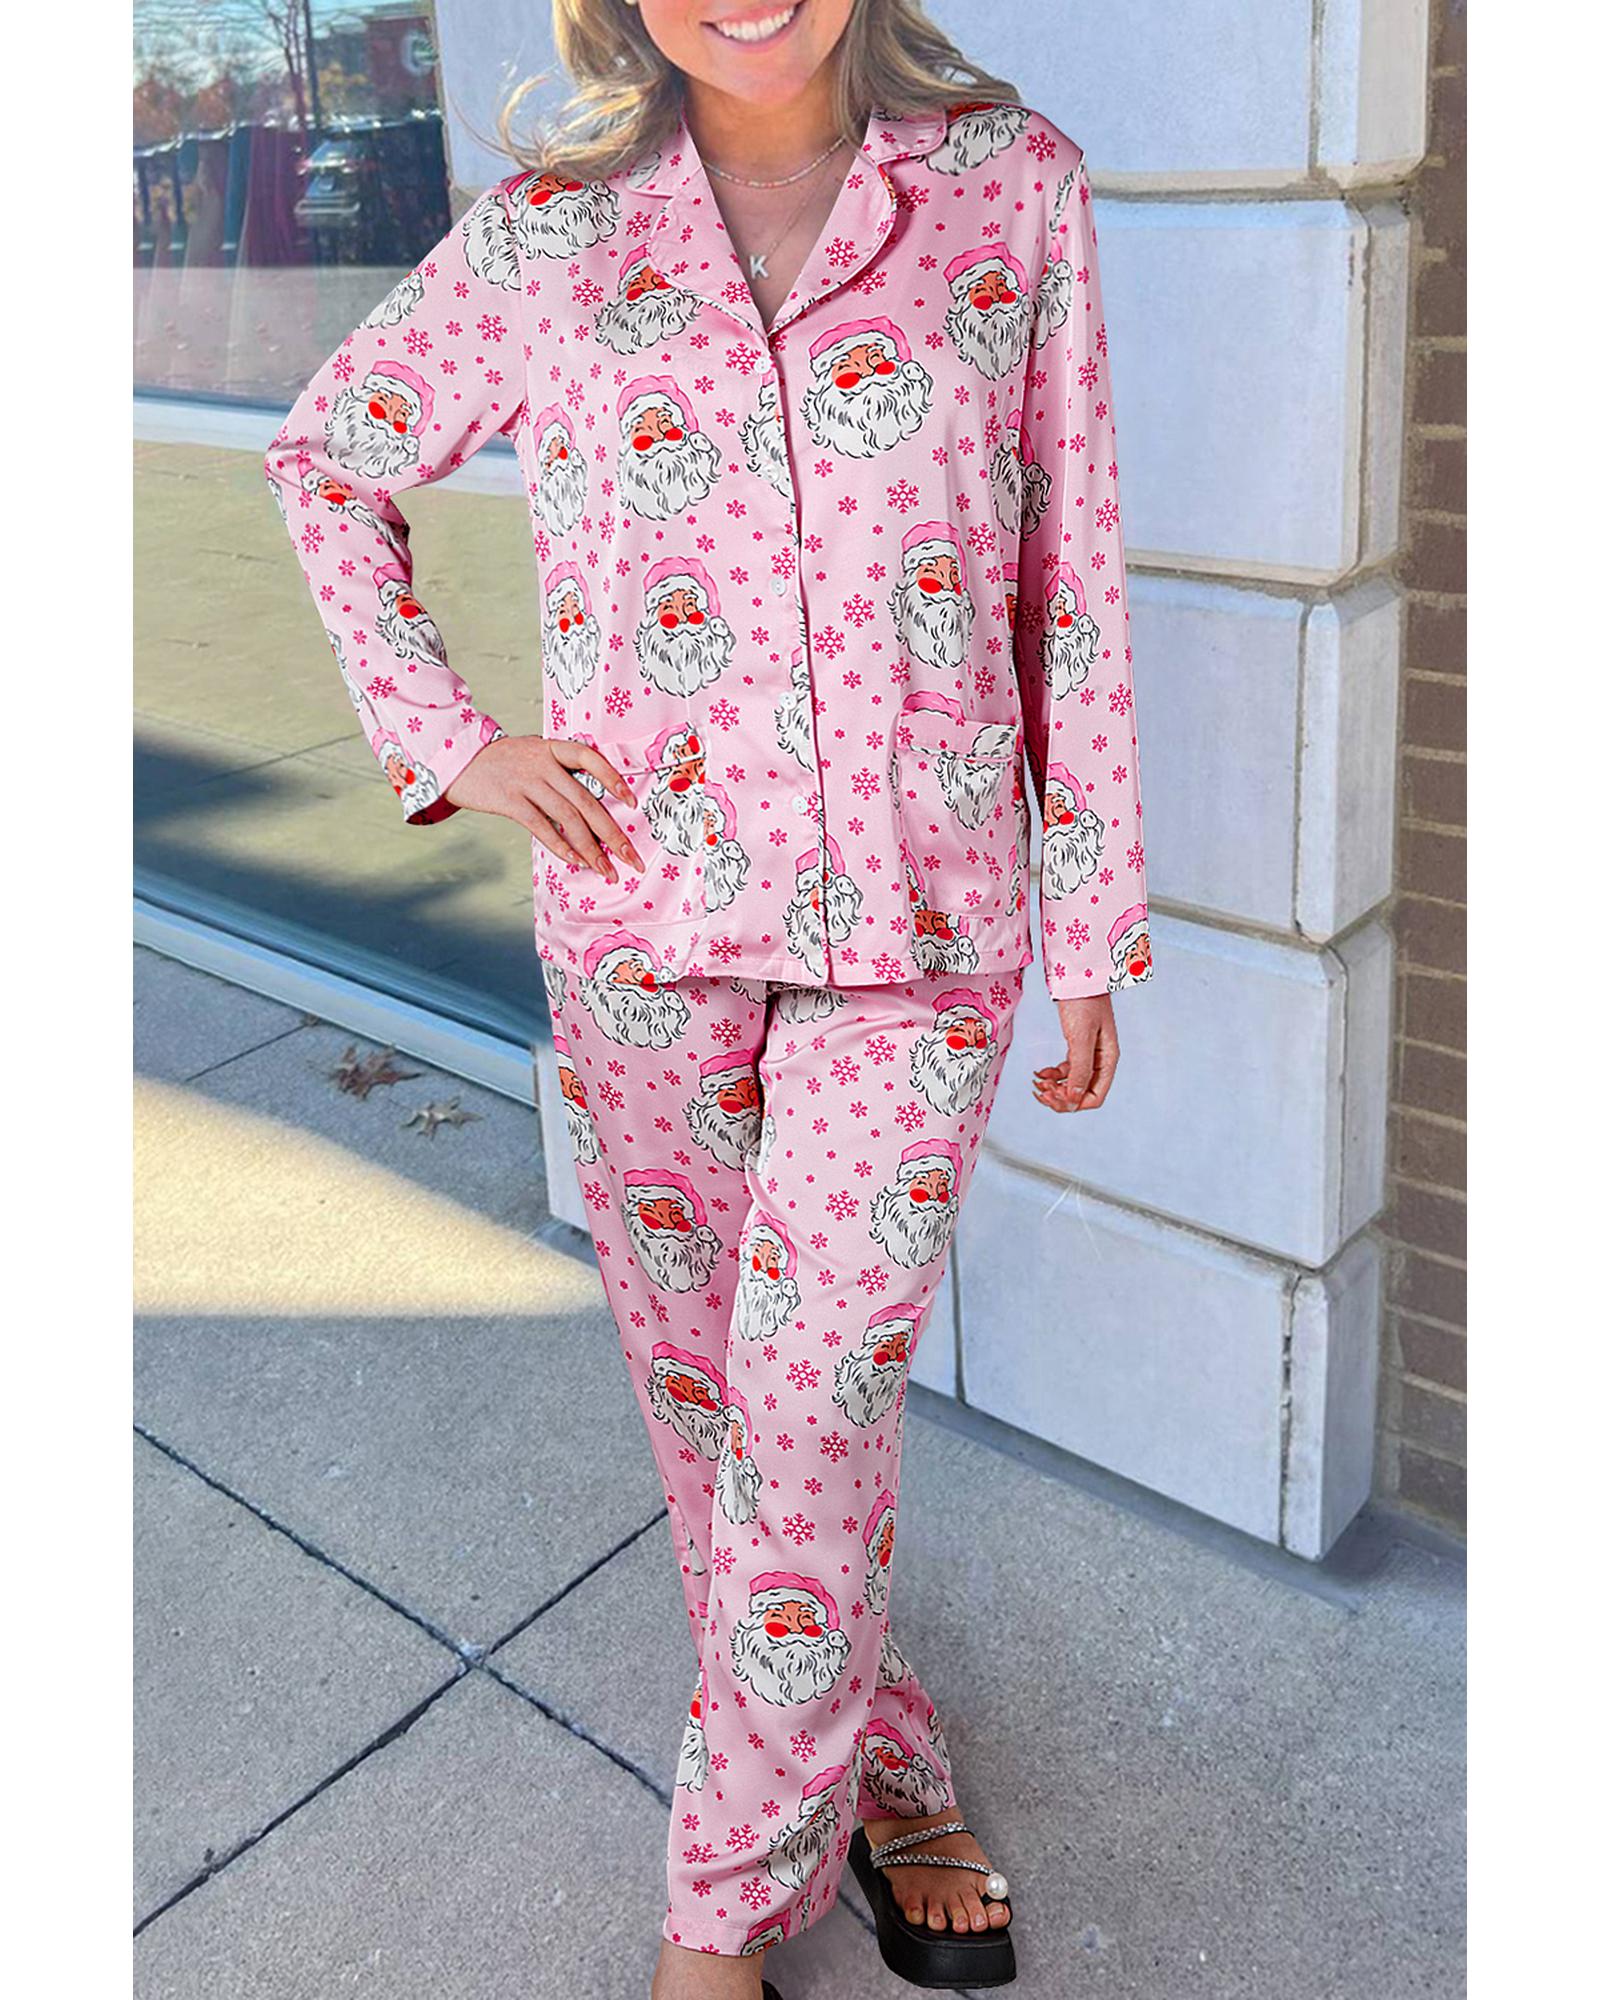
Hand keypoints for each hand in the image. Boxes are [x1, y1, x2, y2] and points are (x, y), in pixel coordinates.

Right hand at [443, 734, 643, 882]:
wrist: (456, 760)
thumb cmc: (501, 763)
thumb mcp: (532, 754)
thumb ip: (560, 772)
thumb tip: (590, 807)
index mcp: (552, 749)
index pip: (590, 758)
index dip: (613, 778)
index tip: (633, 802)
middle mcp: (543, 763)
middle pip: (586, 801)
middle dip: (613, 834)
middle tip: (631, 859)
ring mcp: (526, 781)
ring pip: (568, 818)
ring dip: (591, 849)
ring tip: (606, 870)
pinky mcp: (509, 800)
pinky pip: (541, 826)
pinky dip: (560, 845)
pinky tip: (575, 861)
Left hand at [1033, 994, 1119, 1112]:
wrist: (1078, 976)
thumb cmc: (1083, 1001)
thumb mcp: (1080, 1037)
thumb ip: (1080, 1068)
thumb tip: (1074, 1099)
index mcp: (1108, 1059)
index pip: (1095, 1096)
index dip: (1074, 1102)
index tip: (1053, 1096)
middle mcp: (1101, 1060)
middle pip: (1082, 1093)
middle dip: (1061, 1097)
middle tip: (1040, 1090)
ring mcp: (1089, 1054)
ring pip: (1072, 1083)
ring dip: (1054, 1087)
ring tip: (1037, 1081)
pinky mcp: (1077, 1046)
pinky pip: (1065, 1071)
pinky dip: (1052, 1075)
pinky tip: (1040, 1072)